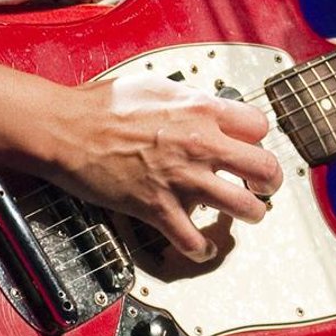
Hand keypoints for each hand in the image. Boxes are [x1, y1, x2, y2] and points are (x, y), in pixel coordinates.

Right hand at [55, 74, 282, 260]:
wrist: (67, 129)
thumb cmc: (102, 105)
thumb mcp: (156, 86)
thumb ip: (188, 100)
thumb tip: (203, 107)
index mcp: (201, 110)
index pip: (259, 126)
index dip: (258, 139)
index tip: (250, 146)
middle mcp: (200, 144)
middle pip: (265, 168)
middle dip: (269, 181)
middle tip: (262, 185)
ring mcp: (181, 179)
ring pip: (243, 207)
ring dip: (250, 214)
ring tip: (245, 214)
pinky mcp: (158, 208)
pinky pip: (194, 241)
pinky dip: (202, 248)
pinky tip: (202, 245)